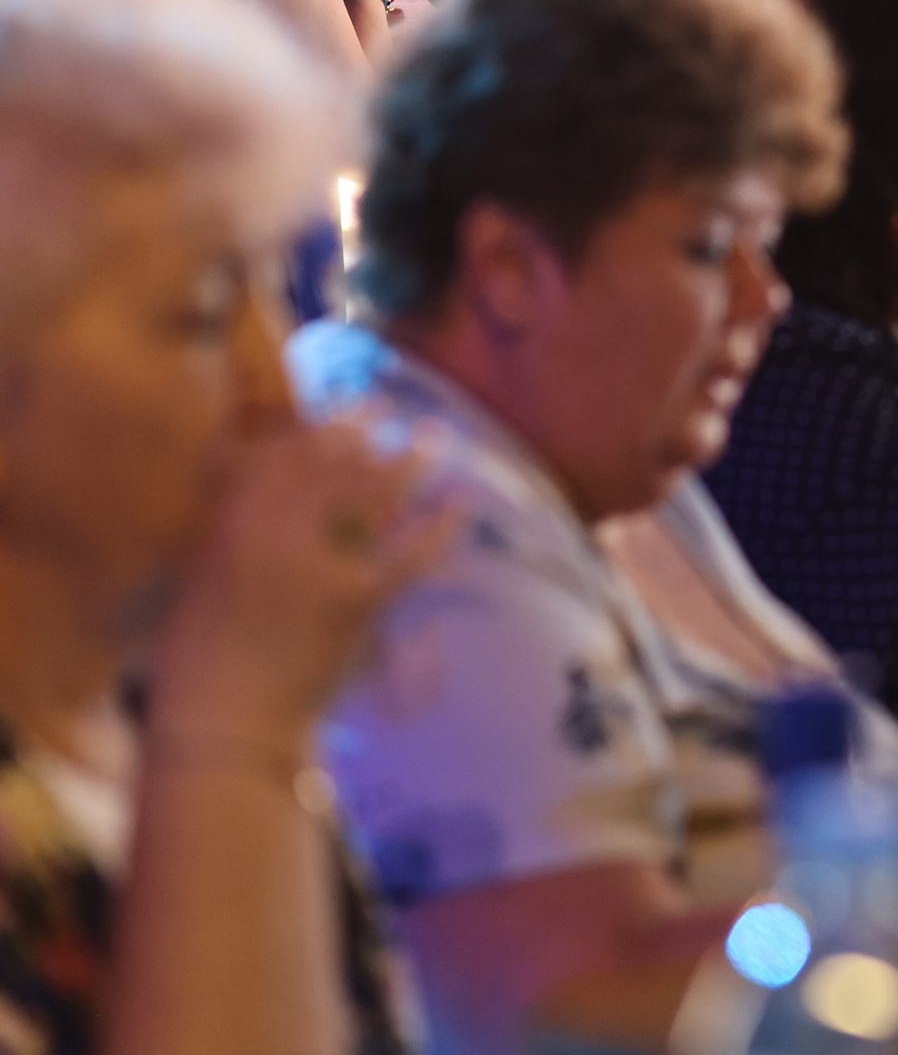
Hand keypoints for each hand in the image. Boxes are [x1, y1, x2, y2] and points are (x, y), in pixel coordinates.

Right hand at [147, 418, 454, 750]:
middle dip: (363, 427)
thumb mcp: (204, 578)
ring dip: (412, 460)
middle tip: (387, 405)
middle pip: (333, 463)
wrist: (223, 724)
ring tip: (436, 434)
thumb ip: (238, 529)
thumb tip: (276, 489)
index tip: (340, 405)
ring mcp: (321, 564)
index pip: (284, 454)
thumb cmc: (202, 659)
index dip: (318, 425)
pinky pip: (413, 552)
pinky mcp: (359, 602)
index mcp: (233, 523)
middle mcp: (277, 532)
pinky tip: (462, 504)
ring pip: (378, 494)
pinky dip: (442, 526)